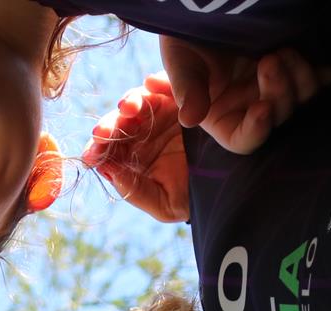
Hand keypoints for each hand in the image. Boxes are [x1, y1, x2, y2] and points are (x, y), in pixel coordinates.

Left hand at [82, 72, 190, 223]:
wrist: (236, 179)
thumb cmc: (198, 195)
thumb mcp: (167, 205)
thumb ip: (137, 193)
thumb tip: (109, 174)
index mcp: (134, 160)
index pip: (109, 153)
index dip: (99, 152)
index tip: (94, 155)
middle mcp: (142, 135)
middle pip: (117, 125)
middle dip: (108, 128)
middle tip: (103, 132)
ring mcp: (160, 113)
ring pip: (135, 103)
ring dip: (128, 104)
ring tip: (130, 109)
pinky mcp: (179, 96)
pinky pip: (163, 86)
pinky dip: (155, 84)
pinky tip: (150, 87)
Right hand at [159, 36, 330, 154]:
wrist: (209, 6)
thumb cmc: (189, 36)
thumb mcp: (181, 59)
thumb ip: (185, 89)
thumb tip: (190, 119)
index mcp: (224, 116)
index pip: (243, 140)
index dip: (257, 131)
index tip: (263, 109)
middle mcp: (252, 107)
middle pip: (278, 118)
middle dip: (280, 92)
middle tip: (272, 59)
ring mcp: (275, 88)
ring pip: (300, 101)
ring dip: (301, 81)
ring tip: (287, 51)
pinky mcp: (293, 68)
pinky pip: (317, 80)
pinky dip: (323, 76)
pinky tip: (327, 68)